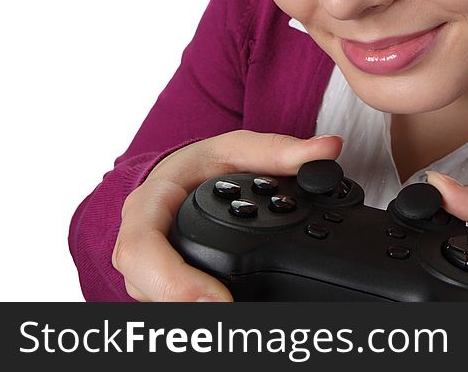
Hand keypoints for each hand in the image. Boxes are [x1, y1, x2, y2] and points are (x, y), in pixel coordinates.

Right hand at [112, 129, 342, 301]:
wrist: (184, 176)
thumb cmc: (204, 164)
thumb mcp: (240, 149)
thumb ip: (282, 151)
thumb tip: (328, 149)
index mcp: (150, 203)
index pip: (141, 247)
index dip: (173, 280)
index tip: (219, 297)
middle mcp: (139, 238)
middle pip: (144, 284)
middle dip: (183, 305)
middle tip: (231, 314)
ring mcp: (145, 267)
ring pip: (153, 301)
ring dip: (189, 312)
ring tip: (233, 318)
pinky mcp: (157, 283)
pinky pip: (166, 304)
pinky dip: (193, 310)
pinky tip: (225, 314)